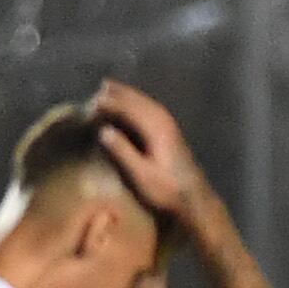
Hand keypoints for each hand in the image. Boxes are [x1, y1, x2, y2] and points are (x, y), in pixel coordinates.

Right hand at [90, 79, 210, 217]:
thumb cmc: (167, 190)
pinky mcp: (172, 133)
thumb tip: (104, 130)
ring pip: (146, 102)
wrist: (196, 200)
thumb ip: (123, 151)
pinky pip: (151, 108)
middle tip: (100, 87)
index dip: (110, 103)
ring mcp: (170, 126)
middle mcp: (164, 121)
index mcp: (156, 128)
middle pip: (138, 100)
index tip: (92, 102)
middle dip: (119, 93)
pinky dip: (139, 103)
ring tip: (111, 88)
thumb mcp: (141, 175)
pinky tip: (132, 104)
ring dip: (129, 94)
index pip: (128, 108)